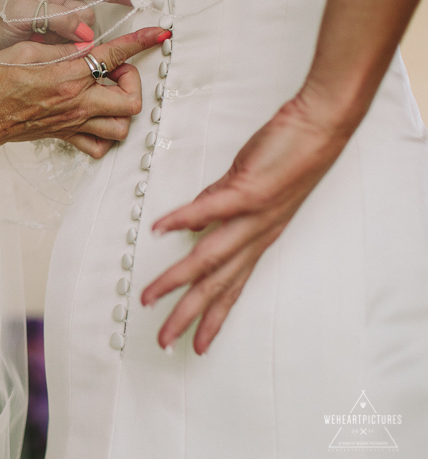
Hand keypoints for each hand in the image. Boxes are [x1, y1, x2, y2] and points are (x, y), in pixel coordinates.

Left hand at [0, 0, 143, 59]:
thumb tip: (86, 30)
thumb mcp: (21, 16)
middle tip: (60, 41)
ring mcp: (61, 23)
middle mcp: (61, 0)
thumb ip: (55, 19)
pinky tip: (52, 57)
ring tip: (44, 48)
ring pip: (85, 35)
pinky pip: (76, 49)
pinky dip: (69, 56)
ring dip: (72, 46)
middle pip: (91, 15)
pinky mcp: (58, 43)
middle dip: (82, 30)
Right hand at [0, 27, 168, 157]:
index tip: (159, 32)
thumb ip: (60, 46)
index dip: (142, 40)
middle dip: (133, 80)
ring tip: (108, 93)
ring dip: (123, 108)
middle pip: (131, 99)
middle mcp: (77, 102)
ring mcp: (73, 122)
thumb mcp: (24, 50)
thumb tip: (86, 42)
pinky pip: (99, 146)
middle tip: (116, 69)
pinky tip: (98, 118)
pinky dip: (107, 135)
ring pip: (122, 127)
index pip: (115, 55)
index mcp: (68, 75)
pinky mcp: (66, 136)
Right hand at [140, 93, 351, 353]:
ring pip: (210, 257)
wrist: (321, 127)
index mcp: (257, 237)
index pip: (231, 287)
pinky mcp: (249, 190)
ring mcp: (253, 216)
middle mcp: (256, 235)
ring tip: (150, 295)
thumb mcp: (248, 189)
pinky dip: (183, 220)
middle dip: (189, 316)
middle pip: (216, 284)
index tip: (198, 345)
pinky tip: (160, 230)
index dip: (214, 317)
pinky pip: (210, 209)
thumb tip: (191, 224)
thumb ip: (217, 208)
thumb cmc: (289, 154)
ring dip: (177, 280)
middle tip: (166, 341)